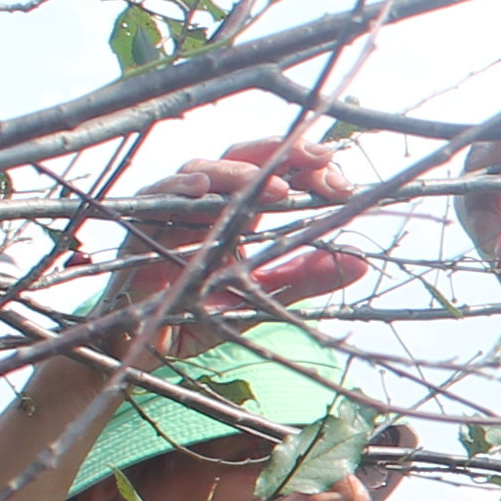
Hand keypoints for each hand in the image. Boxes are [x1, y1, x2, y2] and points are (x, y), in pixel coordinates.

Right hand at [104, 138, 369, 326]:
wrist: (148, 349)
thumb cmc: (199, 315)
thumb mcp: (262, 298)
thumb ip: (305, 279)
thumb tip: (362, 264)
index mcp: (237, 214)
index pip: (272, 172)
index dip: (304, 167)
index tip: (341, 181)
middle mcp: (206, 206)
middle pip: (239, 158)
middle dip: (279, 152)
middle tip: (319, 159)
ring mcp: (171, 214)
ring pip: (199, 171)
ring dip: (237, 171)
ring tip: (276, 184)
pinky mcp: (139, 230)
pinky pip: (153, 200)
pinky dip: (176, 189)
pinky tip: (201, 189)